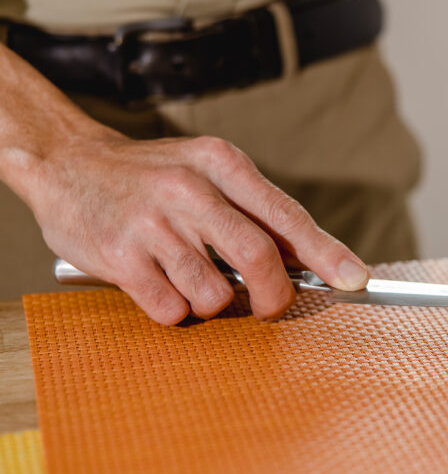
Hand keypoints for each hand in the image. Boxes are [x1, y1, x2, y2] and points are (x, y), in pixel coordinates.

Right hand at [24, 131, 368, 324]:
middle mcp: (189, 189)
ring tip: (194, 281)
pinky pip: (170, 309)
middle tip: (271, 306)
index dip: (327, 253)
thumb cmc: (152, 176)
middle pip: (259, 258)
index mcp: (222, 164)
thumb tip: (309, 260)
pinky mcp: (119, 257)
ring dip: (215, 303)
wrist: (67, 162)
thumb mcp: (207, 171)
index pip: (287, 216)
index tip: (355, 279)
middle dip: (275, 295)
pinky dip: (176, 311)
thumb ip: (252, 211)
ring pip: (214, 293)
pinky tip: (161, 286)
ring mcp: (152, 223)